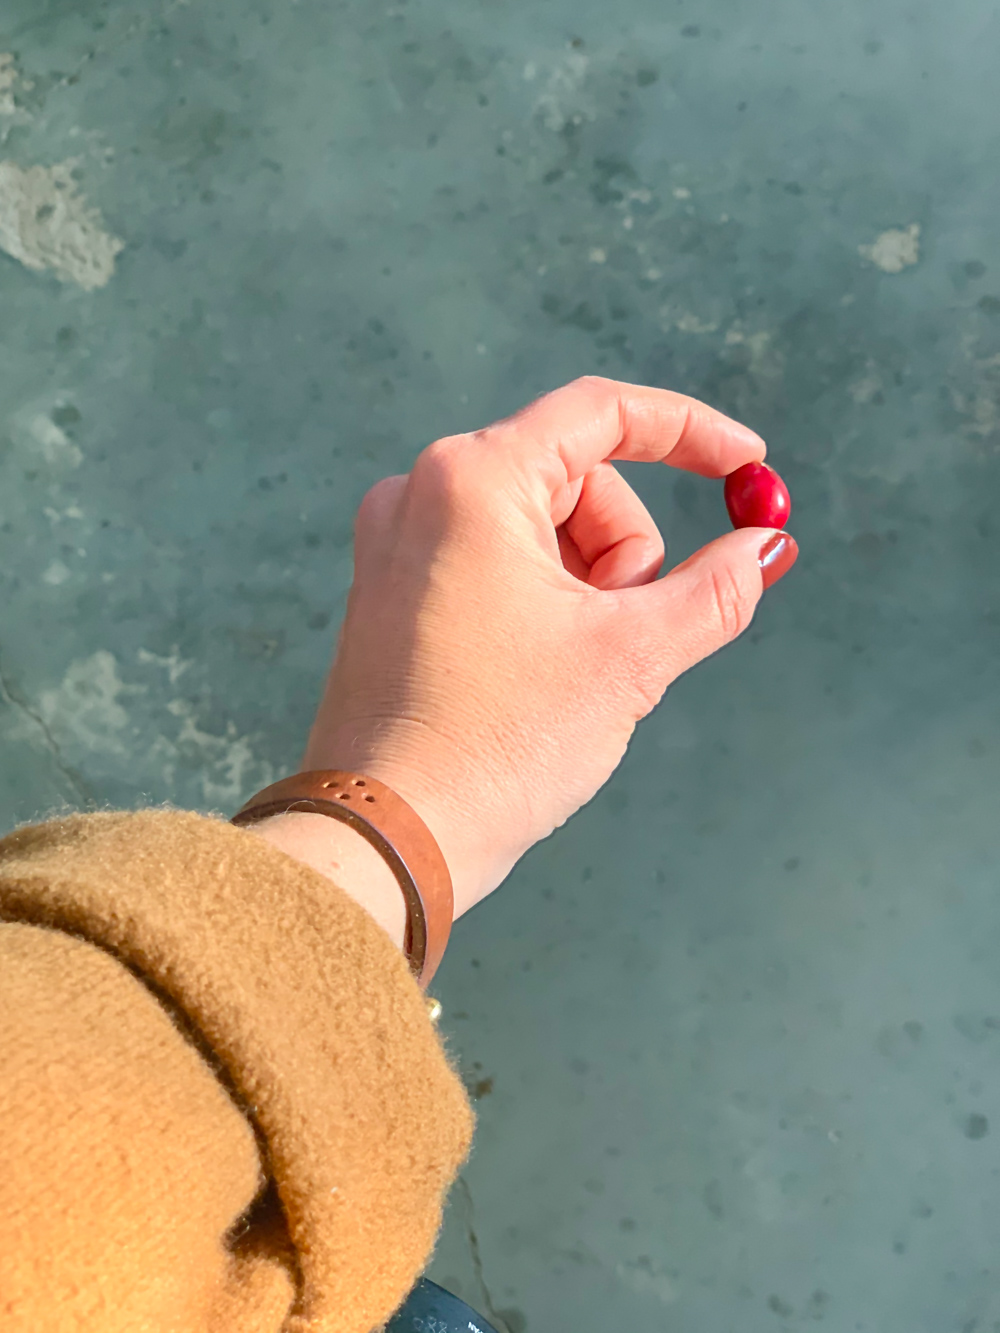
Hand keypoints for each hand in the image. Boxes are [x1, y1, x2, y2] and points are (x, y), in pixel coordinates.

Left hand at [302, 376, 796, 917]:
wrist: (392, 838)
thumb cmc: (501, 741)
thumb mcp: (630, 659)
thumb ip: (714, 591)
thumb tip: (768, 546)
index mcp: (471, 479)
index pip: (601, 412)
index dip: (690, 433)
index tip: (751, 468)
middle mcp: (420, 492)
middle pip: (576, 480)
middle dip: (625, 554)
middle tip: (624, 638)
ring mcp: (398, 544)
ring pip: (541, 529)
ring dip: (588, 587)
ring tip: (574, 671)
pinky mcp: (392, 591)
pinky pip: (497, 565)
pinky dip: (544, 604)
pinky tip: (538, 676)